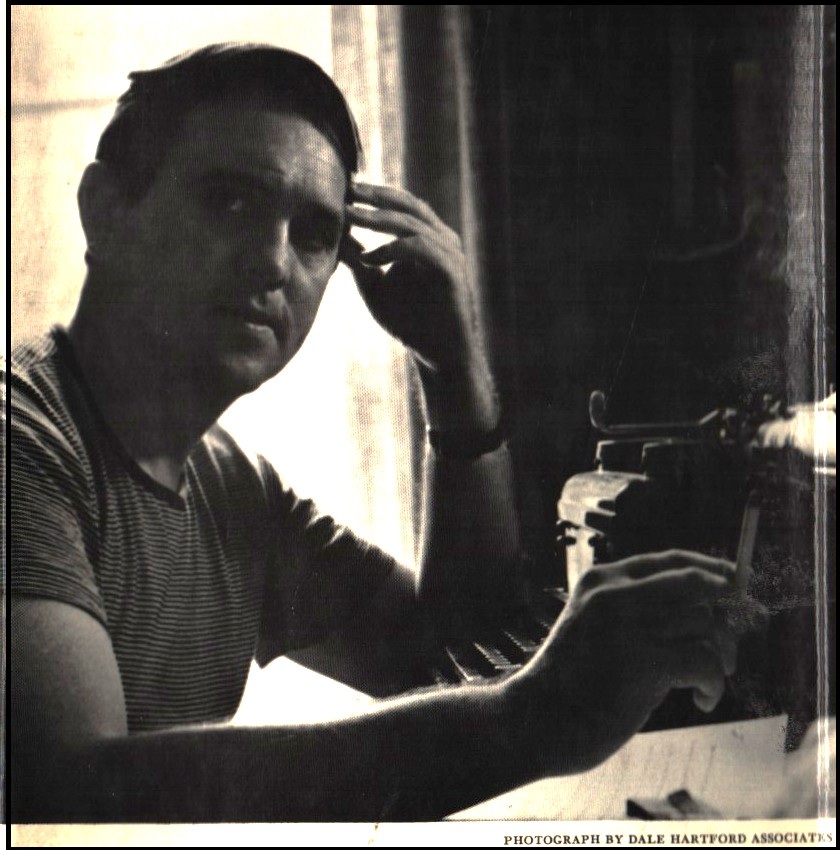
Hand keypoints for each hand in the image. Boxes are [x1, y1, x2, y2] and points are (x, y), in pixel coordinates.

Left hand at [342, 182, 477, 372]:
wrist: (437, 355)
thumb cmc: (410, 323)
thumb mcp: (375, 288)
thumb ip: (359, 262)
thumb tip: (336, 238)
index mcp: (427, 239)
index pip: (401, 206)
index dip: (374, 195)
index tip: (343, 190)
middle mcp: (442, 241)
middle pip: (409, 205)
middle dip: (375, 196)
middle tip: (347, 190)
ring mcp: (450, 255)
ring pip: (414, 223)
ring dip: (379, 218)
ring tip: (350, 216)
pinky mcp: (452, 272)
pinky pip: (423, 249)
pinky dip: (394, 248)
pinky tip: (371, 257)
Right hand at [511, 551, 738, 774]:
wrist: (534, 719)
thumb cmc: (570, 680)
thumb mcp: (595, 626)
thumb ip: (636, 612)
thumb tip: (706, 614)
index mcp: (602, 579)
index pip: (672, 560)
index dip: (714, 570)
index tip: (738, 586)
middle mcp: (615, 592)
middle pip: (699, 584)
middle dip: (729, 613)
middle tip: (733, 647)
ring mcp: (628, 625)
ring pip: (706, 623)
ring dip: (722, 656)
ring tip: (709, 681)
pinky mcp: (642, 662)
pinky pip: (704, 661)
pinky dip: (713, 684)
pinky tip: (700, 700)